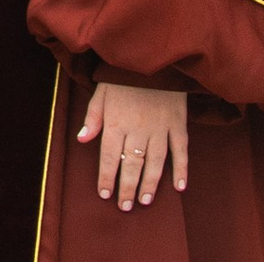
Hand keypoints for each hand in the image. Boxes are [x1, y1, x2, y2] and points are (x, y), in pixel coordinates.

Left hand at [76, 81, 187, 211]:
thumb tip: (82, 139)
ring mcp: (160, 127)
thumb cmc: (122, 75)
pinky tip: (180, 187)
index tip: (105, 194)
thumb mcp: (101, 91)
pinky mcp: (177, 123)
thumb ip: (93, 116)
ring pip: (155, 163)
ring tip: (145, 201)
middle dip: (127, 188)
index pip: (110, 157)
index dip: (107, 177)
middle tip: (125, 207)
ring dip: (150, 184)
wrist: (152, 57)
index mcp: (116, 121)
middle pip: (132, 165)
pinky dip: (181, 169)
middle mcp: (137, 129)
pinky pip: (181, 151)